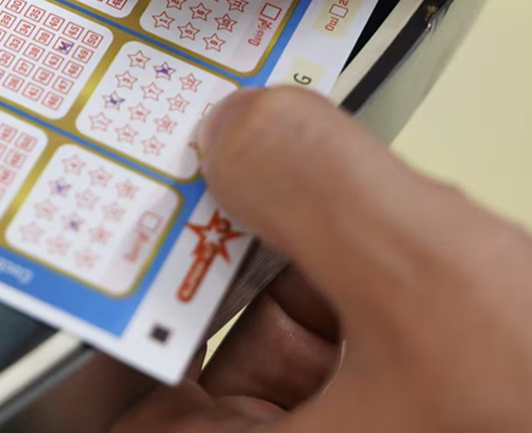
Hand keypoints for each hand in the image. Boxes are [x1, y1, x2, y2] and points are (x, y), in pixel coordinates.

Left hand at [111, 87, 531, 431]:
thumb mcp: (434, 283)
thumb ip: (319, 185)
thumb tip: (236, 128)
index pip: (104, 393)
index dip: (97, 291)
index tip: (100, 199)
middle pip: (186, 346)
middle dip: (201, 242)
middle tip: (189, 147)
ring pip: (266, 329)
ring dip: (277, 242)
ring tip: (275, 161)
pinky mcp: (401, 424)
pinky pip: (336, 333)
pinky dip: (341, 268)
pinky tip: (359, 213)